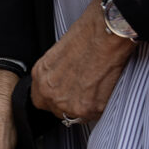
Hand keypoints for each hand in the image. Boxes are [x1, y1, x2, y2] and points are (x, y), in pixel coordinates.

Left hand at [29, 0, 137, 126]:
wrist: (108, 33)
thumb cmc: (87, 34)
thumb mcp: (58, 53)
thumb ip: (56, 74)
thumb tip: (63, 83)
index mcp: (41, 76)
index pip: (40, 101)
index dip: (53, 98)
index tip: (64, 93)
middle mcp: (52, 93)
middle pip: (58, 111)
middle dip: (70, 102)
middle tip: (84, 88)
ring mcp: (71, 103)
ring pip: (76, 115)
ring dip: (86, 105)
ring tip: (96, 85)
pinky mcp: (92, 108)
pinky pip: (95, 114)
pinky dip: (100, 105)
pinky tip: (104, 87)